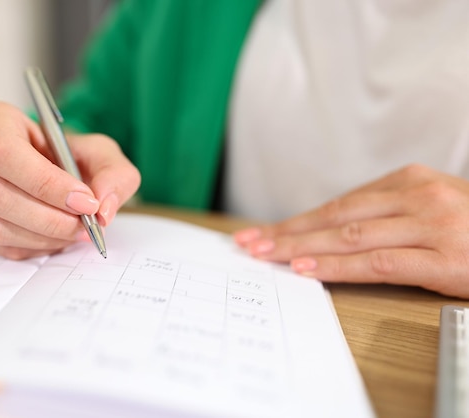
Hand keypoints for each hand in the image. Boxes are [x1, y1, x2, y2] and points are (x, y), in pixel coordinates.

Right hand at [0, 101, 139, 258]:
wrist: (52, 171)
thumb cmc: (69, 156)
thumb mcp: (102, 153)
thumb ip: (114, 173)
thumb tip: (103, 207)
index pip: (4, 152)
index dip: (45, 183)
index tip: (84, 201)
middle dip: (46, 217)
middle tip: (83, 225)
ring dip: (40, 235)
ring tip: (73, 232)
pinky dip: (30, 246)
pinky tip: (55, 237)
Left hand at [234, 164, 468, 297]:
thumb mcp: (433, 207)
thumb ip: (388, 214)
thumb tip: (334, 232)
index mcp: (410, 182)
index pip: (339, 204)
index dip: (298, 219)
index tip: (265, 230)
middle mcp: (418, 197)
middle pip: (335, 217)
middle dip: (287, 232)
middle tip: (249, 242)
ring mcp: (432, 226)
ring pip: (348, 237)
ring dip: (300, 248)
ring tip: (265, 256)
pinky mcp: (444, 258)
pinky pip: (378, 262)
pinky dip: (337, 267)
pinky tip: (307, 270)